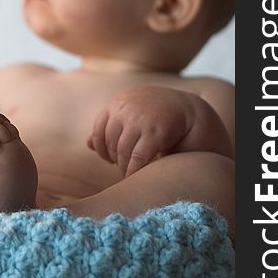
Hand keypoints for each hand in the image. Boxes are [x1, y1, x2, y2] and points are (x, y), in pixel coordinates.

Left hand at [87, 85, 231, 176]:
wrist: (190, 111)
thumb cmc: (157, 115)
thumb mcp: (131, 115)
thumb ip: (111, 126)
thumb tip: (88, 144)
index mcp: (119, 101)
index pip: (99, 128)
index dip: (101, 147)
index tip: (109, 158)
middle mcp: (126, 107)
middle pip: (109, 141)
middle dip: (114, 158)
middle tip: (121, 167)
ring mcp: (140, 119)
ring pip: (122, 151)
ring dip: (123, 166)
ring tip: (129, 172)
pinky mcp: (154, 132)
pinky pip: (137, 157)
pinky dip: (134, 170)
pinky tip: (135, 175)